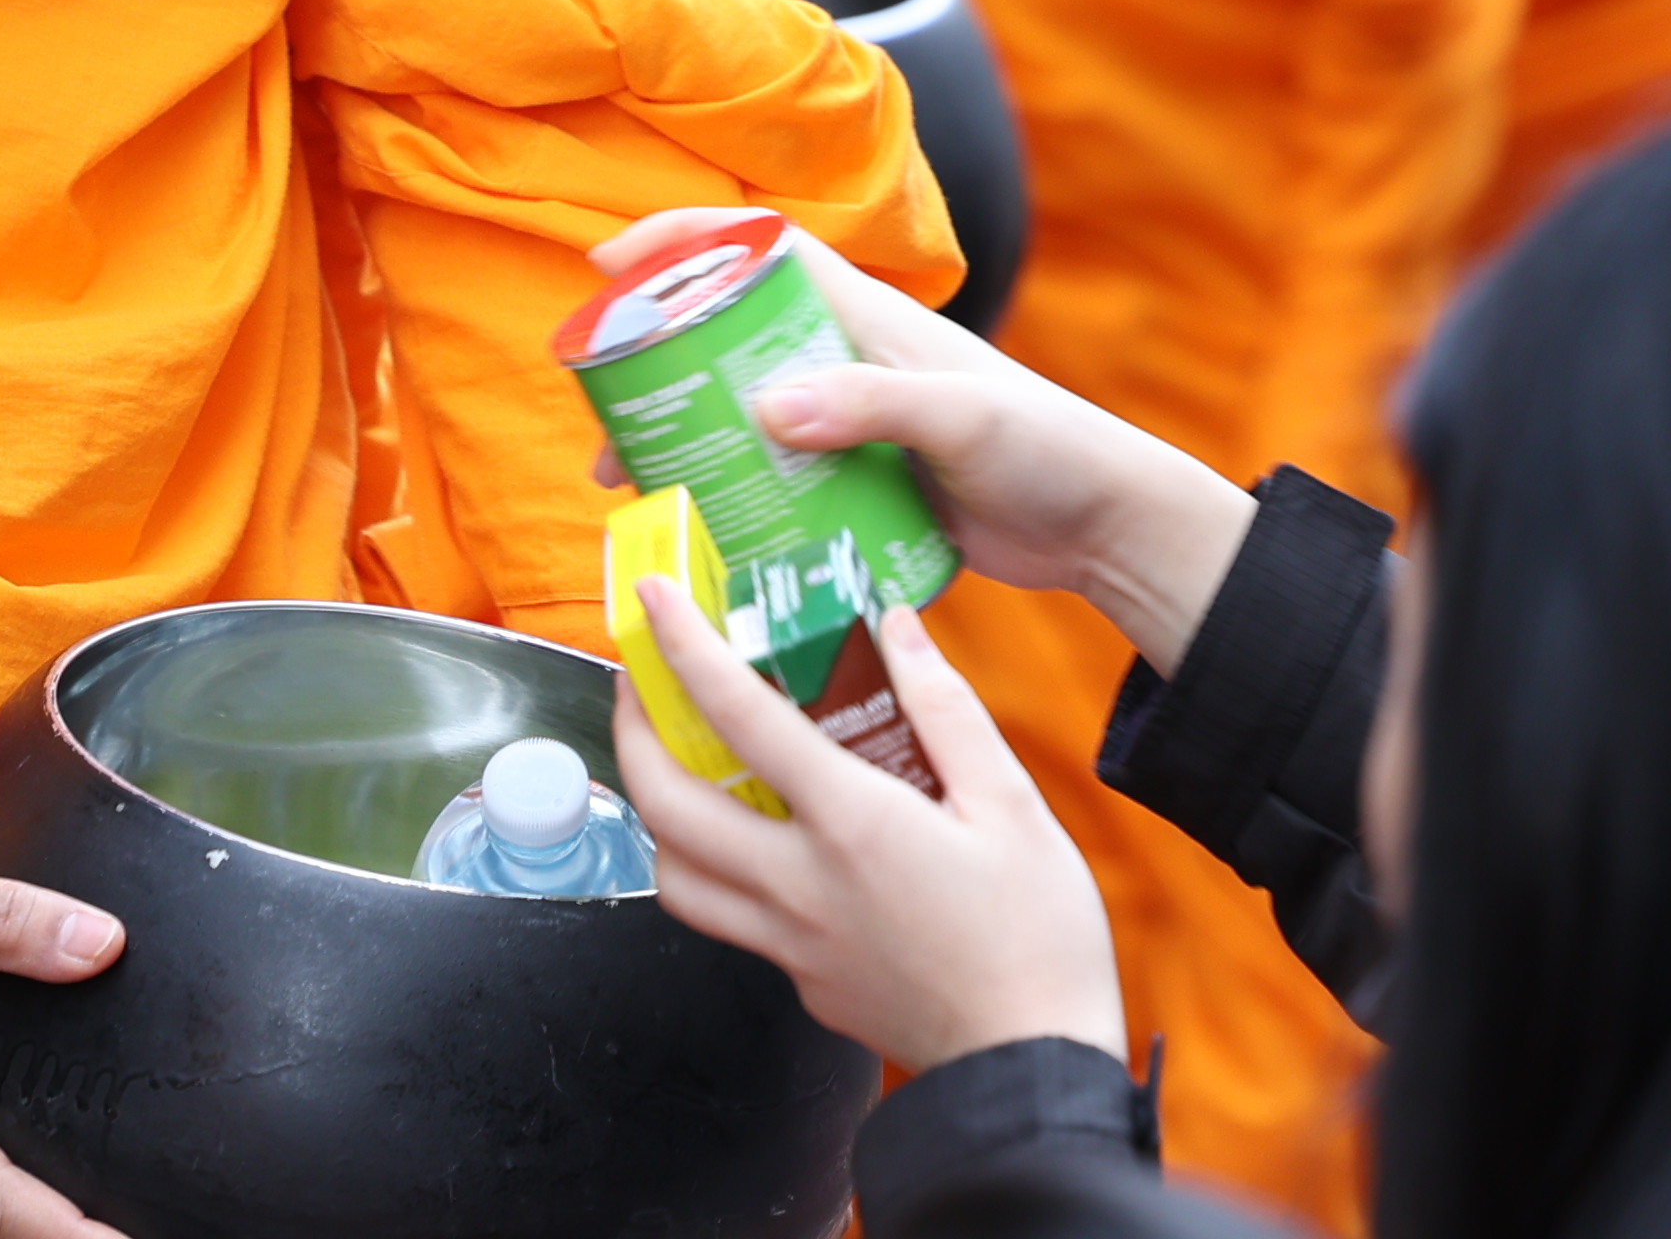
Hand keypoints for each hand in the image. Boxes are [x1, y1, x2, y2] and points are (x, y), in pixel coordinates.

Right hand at [585, 208, 1258, 672]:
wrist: (1100, 527)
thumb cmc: (1047, 447)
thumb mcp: (960, 415)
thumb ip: (871, 404)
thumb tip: (765, 406)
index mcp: (868, 319)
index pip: (761, 253)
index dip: (684, 244)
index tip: (609, 266)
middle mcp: (847, 366)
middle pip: (729, 345)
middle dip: (658, 368)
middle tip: (603, 415)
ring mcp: (850, 431)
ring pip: (741, 421)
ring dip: (682, 444)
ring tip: (632, 486)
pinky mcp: (857, 492)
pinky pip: (774, 488)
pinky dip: (728, 503)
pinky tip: (699, 539)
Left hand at [620, 581, 1123, 1071]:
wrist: (1029, 1070)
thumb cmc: (1038, 939)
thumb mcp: (1014, 804)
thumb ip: (946, 709)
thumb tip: (898, 627)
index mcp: (853, 825)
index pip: (740, 717)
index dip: (685, 648)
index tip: (655, 600)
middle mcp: (801, 885)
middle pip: (667, 804)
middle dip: (633, 731)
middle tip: (640, 683)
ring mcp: (792, 943)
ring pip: (676, 875)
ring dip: (655, 810)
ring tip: (675, 763)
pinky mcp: (801, 982)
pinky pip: (729, 920)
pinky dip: (713, 868)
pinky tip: (752, 840)